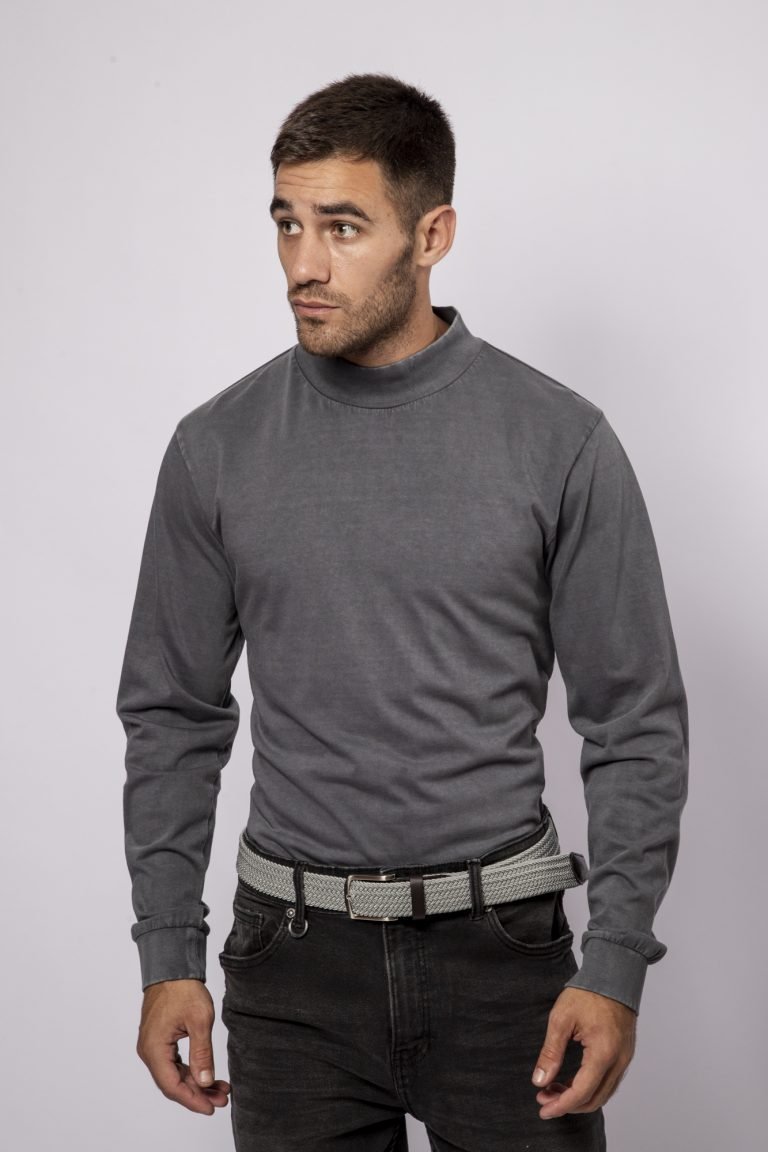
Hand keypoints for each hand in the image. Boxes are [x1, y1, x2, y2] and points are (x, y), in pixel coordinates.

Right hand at [136, 978, 230, 1114]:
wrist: (172, 967)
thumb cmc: (184, 989)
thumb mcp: (200, 1021)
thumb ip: (202, 1053)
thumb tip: (205, 1081)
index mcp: (154, 1049)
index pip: (171, 1086)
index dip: (192, 1100)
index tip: (211, 1108)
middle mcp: (148, 1051)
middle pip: (172, 1083)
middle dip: (198, 1093)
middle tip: (222, 1098)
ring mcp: (152, 1046)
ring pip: (173, 1074)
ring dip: (195, 1082)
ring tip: (220, 1088)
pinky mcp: (159, 1040)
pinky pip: (172, 1063)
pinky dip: (189, 1070)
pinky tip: (206, 1074)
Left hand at [531, 986, 635, 1119]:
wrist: (613, 976)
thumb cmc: (587, 993)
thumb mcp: (561, 1019)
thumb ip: (551, 1053)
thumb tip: (539, 1081)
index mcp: (603, 1052)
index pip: (582, 1092)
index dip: (561, 1105)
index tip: (543, 1109)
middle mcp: (618, 1061)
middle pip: (594, 1099)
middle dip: (568, 1104)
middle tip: (544, 1097)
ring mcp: (624, 1059)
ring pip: (603, 1094)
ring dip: (579, 1098)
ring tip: (554, 1089)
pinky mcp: (624, 1055)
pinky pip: (609, 1082)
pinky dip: (590, 1088)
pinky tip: (572, 1081)